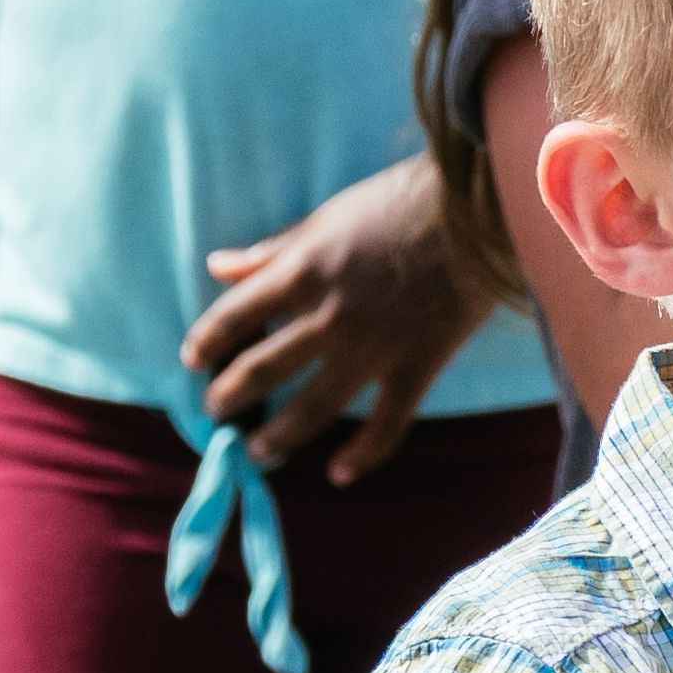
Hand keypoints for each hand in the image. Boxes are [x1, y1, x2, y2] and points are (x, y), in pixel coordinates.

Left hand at [187, 157, 479, 486]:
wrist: (479, 209)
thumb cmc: (401, 200)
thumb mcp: (328, 215)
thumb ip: (273, 248)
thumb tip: (218, 266)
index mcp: (303, 270)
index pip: (236, 316)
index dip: (207, 341)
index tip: (193, 359)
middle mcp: (329, 317)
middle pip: (263, 370)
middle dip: (231, 395)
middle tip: (215, 411)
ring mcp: (373, 348)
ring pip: (313, 407)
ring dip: (280, 434)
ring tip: (260, 451)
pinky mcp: (417, 366)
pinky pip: (385, 423)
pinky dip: (362, 454)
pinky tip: (338, 472)